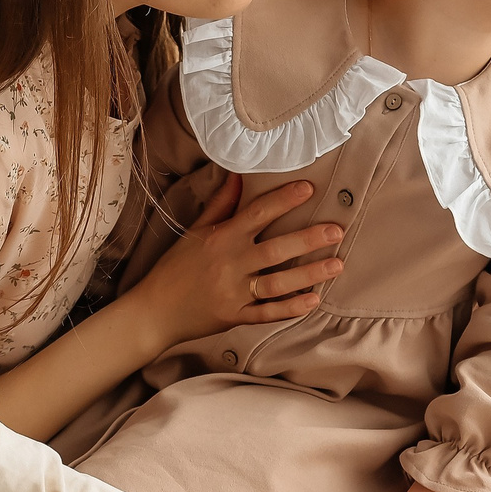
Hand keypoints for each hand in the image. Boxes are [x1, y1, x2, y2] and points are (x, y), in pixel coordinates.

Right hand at [127, 174, 345, 346]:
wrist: (154, 311)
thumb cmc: (175, 268)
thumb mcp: (195, 231)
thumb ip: (220, 204)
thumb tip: (238, 175)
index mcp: (221, 238)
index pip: (257, 214)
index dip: (283, 200)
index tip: (308, 188)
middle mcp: (229, 264)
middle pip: (275, 250)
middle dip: (308, 240)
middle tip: (336, 231)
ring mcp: (234, 293)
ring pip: (278, 284)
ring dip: (309, 274)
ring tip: (337, 264)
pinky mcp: (236, 316)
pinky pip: (268, 313)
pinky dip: (291, 309)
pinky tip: (313, 300)